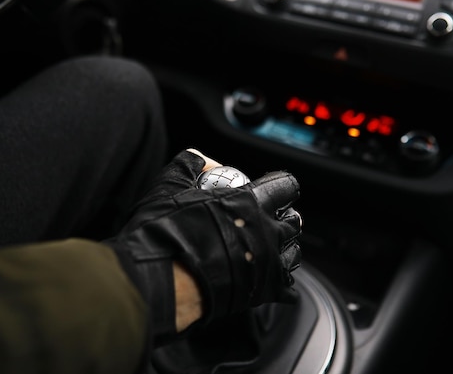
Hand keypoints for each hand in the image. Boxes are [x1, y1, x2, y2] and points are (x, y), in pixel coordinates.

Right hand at [104, 148, 301, 345]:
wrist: (160, 281)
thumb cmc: (164, 233)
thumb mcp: (171, 185)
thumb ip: (190, 165)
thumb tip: (201, 160)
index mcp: (250, 202)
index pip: (285, 187)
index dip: (281, 188)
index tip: (276, 192)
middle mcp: (266, 231)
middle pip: (292, 222)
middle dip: (284, 219)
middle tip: (270, 221)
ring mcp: (269, 264)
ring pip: (292, 254)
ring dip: (284, 250)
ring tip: (268, 250)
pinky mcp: (265, 293)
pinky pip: (287, 289)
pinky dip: (281, 285)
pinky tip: (268, 280)